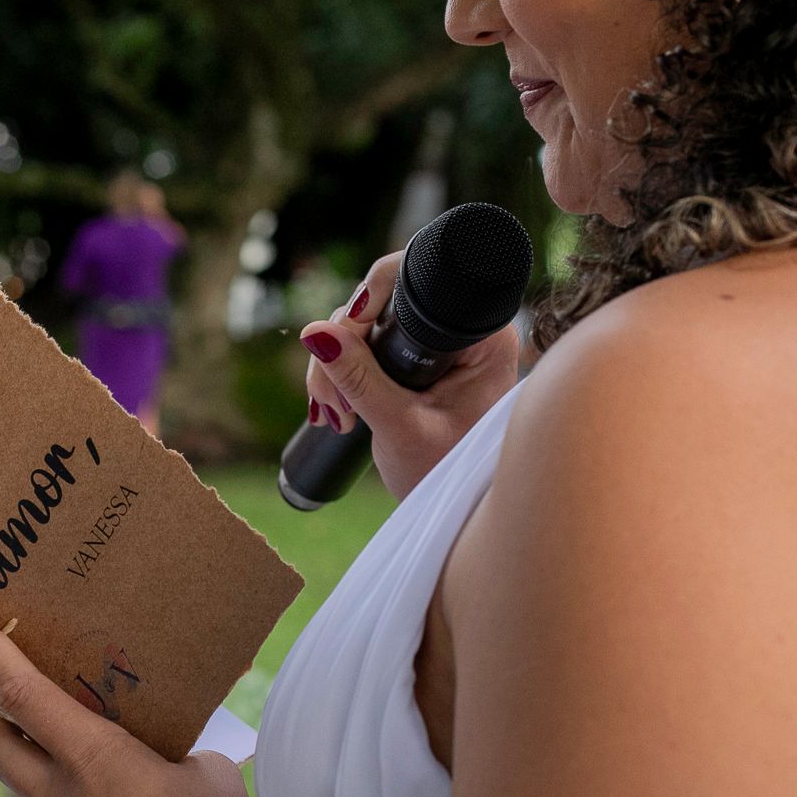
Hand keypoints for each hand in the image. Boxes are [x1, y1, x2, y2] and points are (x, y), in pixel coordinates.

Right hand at [303, 251, 519, 498]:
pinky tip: (340, 410)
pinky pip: (370, 348)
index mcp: (482, 338)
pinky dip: (345, 375)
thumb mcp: (399, 427)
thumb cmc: (448, 474)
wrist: (458, 510)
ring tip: (336, 416)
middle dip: (342, 349)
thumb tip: (315, 333)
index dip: (367, 305)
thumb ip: (359, 379)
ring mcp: (440, 345)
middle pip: (382, 305)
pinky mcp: (419, 362)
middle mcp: (464, 331)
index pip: (415, 285)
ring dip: (336, 368)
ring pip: (367, 328)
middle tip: (332, 402)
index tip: (339, 348)